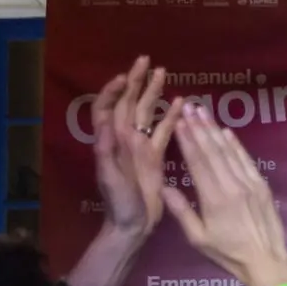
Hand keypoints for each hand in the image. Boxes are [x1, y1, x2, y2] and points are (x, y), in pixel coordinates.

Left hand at [91, 57, 182, 240]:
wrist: (133, 225)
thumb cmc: (119, 203)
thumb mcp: (109, 177)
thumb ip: (106, 150)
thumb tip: (107, 121)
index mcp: (112, 140)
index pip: (107, 107)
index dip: (113, 90)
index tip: (126, 76)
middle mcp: (125, 138)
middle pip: (129, 103)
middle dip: (136, 81)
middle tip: (147, 60)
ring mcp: (141, 145)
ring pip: (147, 112)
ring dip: (153, 92)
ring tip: (164, 72)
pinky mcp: (156, 155)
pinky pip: (164, 130)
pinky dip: (171, 115)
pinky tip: (180, 102)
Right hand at [160, 105, 286, 285]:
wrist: (266, 261)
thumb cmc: (228, 254)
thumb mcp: (198, 238)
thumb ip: (182, 211)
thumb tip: (163, 187)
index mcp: (214, 199)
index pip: (198, 162)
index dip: (188, 140)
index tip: (178, 122)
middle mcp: (232, 185)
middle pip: (213, 151)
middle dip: (199, 127)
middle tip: (189, 107)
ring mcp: (250, 183)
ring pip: (229, 151)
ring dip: (215, 130)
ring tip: (203, 112)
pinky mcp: (262, 186)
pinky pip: (247, 160)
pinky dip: (236, 144)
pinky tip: (226, 132)